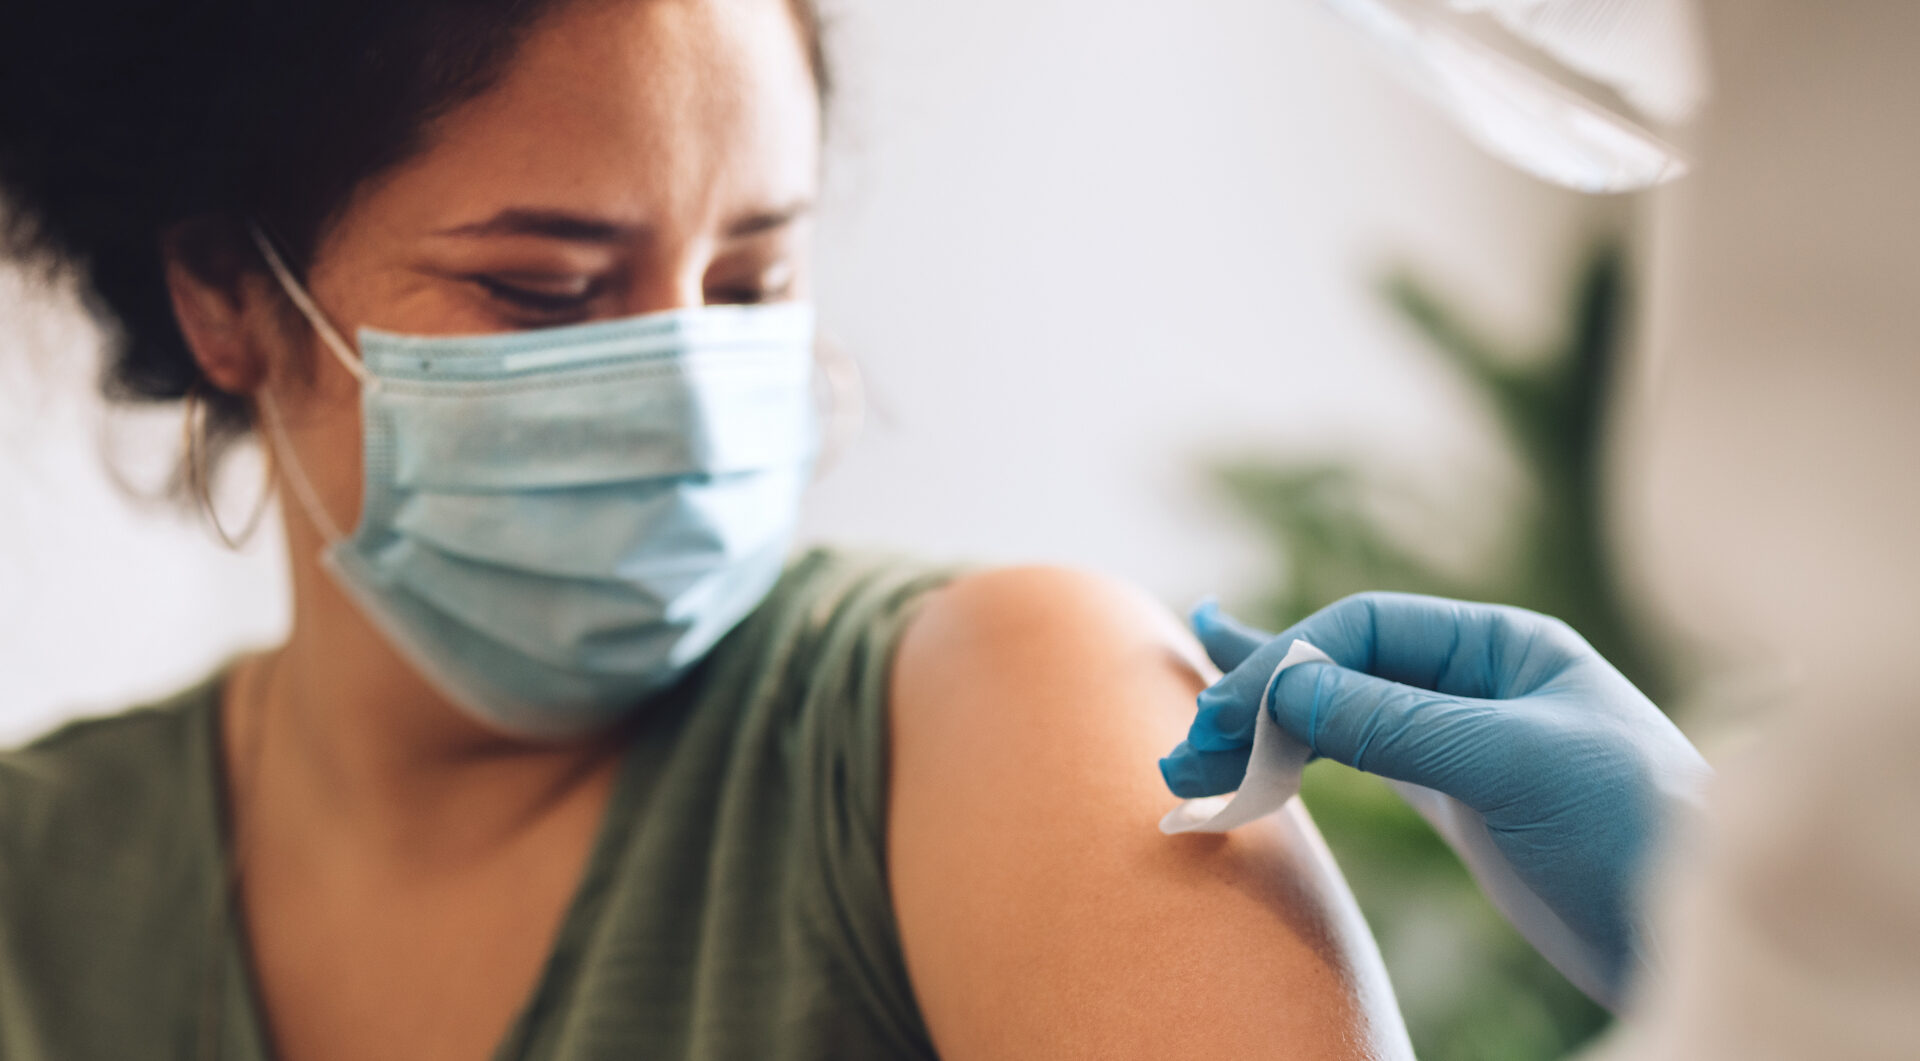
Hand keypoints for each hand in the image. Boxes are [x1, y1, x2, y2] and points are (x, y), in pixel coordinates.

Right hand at [1159, 592, 1711, 1005]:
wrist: (1698, 934)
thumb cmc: (1636, 830)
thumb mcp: (1512, 763)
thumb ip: (1395, 722)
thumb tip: (1282, 686)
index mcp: (1503, 644)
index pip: (1364, 629)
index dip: (1289, 664)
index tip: (1230, 718)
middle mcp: (1475, 680)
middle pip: (1340, 667)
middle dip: (1259, 699)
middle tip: (1187, 750)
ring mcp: (1461, 738)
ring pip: (1339, 713)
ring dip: (1264, 733)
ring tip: (1190, 755)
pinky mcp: (1455, 798)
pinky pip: (1360, 760)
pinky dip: (1301, 759)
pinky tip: (1252, 750)